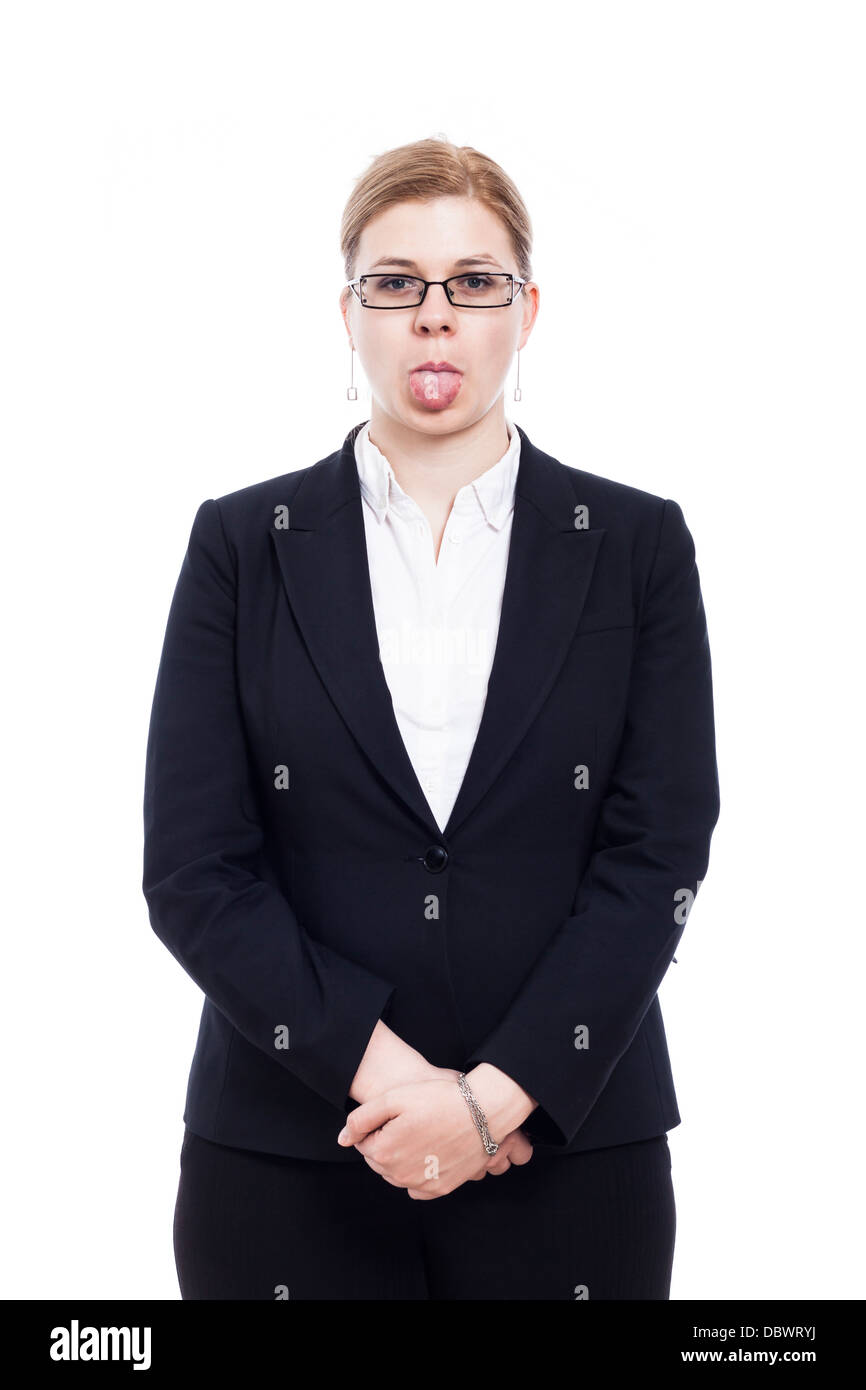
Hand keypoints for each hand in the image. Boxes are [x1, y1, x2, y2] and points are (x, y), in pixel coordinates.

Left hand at [336, 1075, 531, 1198]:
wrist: (482, 1111)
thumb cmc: (439, 1099)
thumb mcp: (394, 1098)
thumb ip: (361, 1119)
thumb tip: (342, 1140)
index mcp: (383, 1152)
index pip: (363, 1143)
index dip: (377, 1125)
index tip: (397, 1114)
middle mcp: (399, 1175)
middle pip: (379, 1160)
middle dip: (387, 1142)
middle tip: (410, 1121)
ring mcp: (421, 1184)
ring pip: (397, 1174)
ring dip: (401, 1157)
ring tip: (421, 1133)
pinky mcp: (440, 1188)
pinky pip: (417, 1187)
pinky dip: (418, 1172)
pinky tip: (429, 1152)